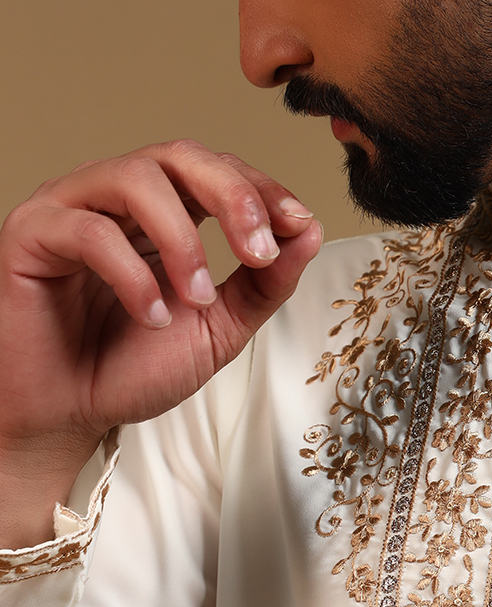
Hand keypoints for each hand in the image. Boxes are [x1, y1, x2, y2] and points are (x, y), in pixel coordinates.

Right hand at [0, 141, 322, 544]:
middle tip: (258, 252)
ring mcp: (70, 209)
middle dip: (232, 196)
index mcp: (160, 213)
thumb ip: (262, 285)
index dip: (261, 189)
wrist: (68, 414)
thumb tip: (308, 231)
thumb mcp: (217, 330)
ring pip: (134, 177)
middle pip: (178, 155)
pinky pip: (87, 231)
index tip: (297, 224)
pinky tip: (151, 316)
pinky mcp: (30, 235)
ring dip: (184, 240)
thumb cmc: (129, 369)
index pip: (215, 171)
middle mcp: (115, 199)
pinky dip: (133, 275)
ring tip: (198, 299)